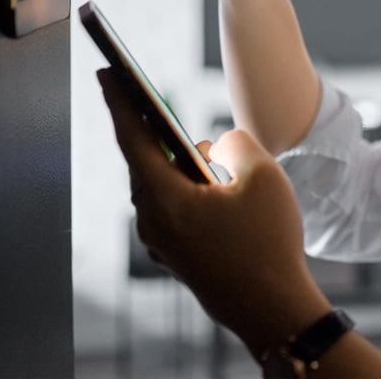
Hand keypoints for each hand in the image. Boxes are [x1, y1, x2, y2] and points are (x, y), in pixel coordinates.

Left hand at [97, 68, 331, 356]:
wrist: (274, 311)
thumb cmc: (269, 242)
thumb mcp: (262, 175)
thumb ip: (233, 142)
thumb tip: (214, 147)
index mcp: (166, 200)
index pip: (133, 138)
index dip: (119, 100)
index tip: (105, 70)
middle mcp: (155, 223)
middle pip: (145, 162)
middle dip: (149, 128)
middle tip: (141, 94)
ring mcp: (164, 243)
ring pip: (160, 186)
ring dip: (174, 159)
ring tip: (187, 138)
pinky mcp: (178, 255)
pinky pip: (172, 207)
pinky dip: (183, 185)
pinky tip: (206, 179)